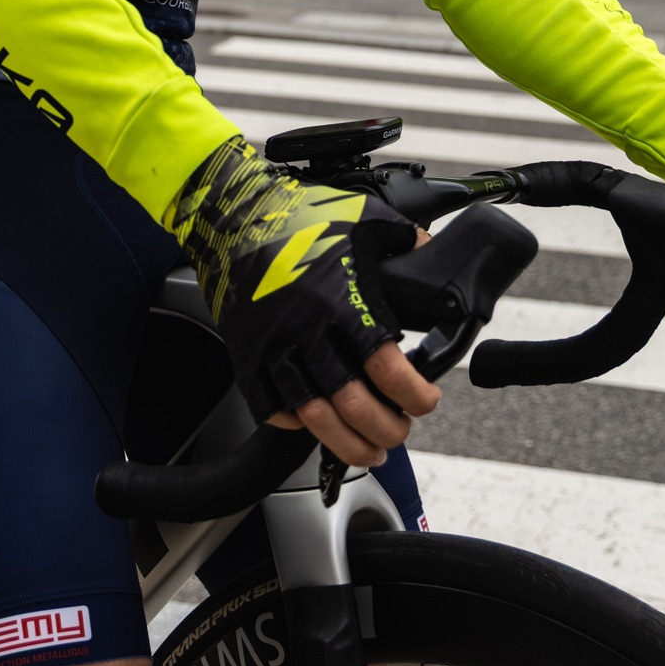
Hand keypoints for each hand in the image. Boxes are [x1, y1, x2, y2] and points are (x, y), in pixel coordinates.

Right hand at [267, 229, 440, 466]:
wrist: (233, 213)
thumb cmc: (299, 214)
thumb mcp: (364, 218)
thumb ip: (404, 241)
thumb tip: (431, 255)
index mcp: (342, 300)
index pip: (387, 368)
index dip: (414, 395)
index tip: (426, 400)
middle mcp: (307, 330)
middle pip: (353, 405)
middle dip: (386, 429)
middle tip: (400, 430)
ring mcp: (273, 346)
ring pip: (313, 417)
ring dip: (346, 444)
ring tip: (368, 451)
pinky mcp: (246, 354)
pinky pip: (269, 408)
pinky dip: (295, 425)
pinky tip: (315, 426)